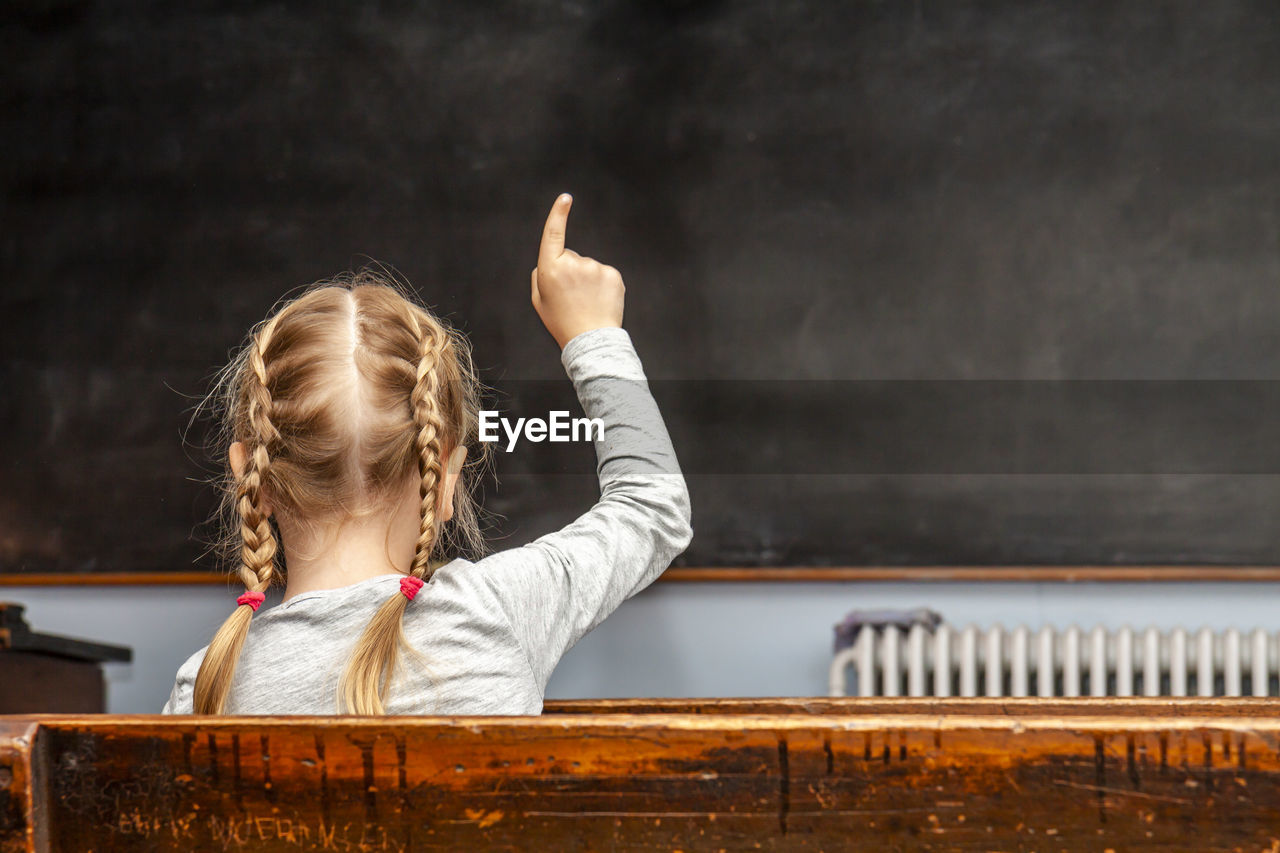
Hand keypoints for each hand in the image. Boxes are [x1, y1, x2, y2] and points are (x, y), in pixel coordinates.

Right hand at [531, 194, 624, 348]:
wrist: (592, 340)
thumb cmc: (562, 322)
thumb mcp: (539, 301)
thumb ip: (539, 276)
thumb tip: (548, 262)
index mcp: (551, 269)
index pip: (554, 234)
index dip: (558, 214)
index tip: (565, 198)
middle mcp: (574, 264)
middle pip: (571, 256)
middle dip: (571, 271)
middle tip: (572, 296)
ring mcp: (596, 268)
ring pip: (589, 266)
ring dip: (588, 280)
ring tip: (586, 301)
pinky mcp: (613, 274)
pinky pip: (604, 274)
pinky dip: (602, 284)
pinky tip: (599, 300)